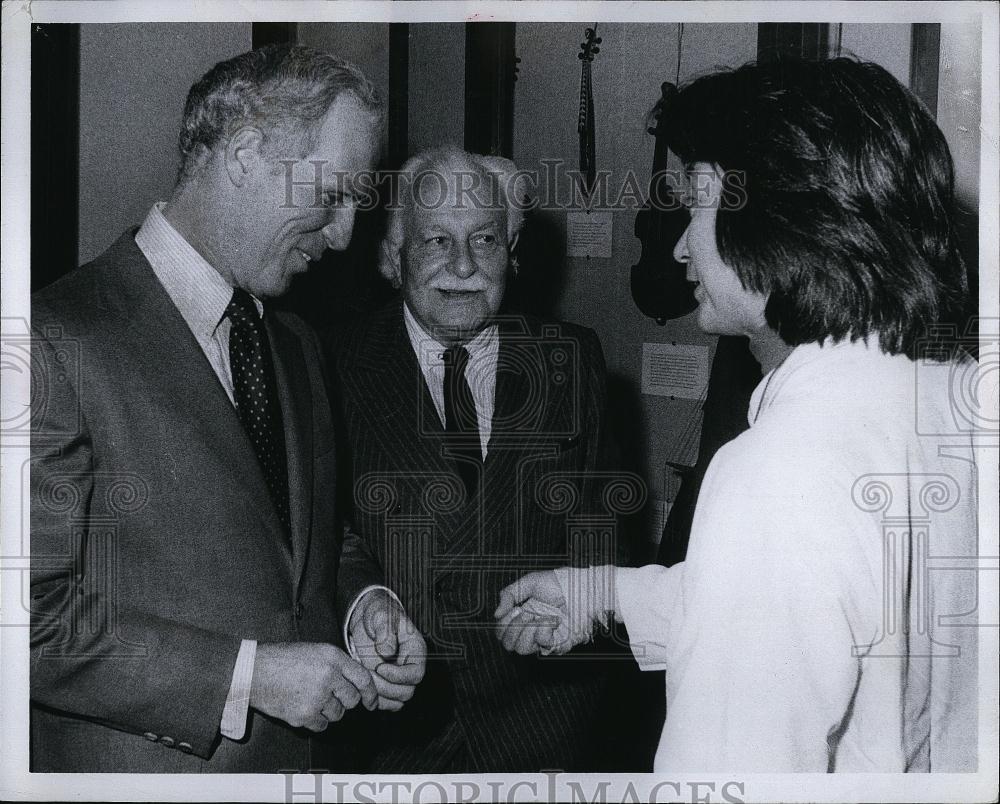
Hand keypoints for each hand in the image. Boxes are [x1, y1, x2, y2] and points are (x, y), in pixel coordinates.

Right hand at [250, 642, 376, 731]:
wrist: (254, 672)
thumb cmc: (283, 660)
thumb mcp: (316, 651)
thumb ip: (338, 665)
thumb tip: (358, 683)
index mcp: (333, 657)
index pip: (363, 679)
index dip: (371, 694)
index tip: (371, 702)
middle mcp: (328, 676)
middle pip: (352, 700)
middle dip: (344, 700)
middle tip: (327, 694)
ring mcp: (317, 696)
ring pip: (337, 714)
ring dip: (328, 710)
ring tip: (309, 697)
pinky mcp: (305, 714)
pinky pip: (322, 725)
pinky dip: (315, 720)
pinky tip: (302, 706)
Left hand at [348, 589, 426, 710]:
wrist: (366, 620)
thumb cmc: (378, 614)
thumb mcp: (381, 616)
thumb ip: (385, 632)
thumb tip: (387, 651)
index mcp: (416, 650)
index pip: (416, 674)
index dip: (398, 676)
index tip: (380, 667)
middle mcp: (410, 667)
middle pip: (406, 692)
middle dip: (385, 687)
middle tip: (368, 673)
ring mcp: (399, 678)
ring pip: (397, 701)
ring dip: (379, 695)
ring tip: (364, 678)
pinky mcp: (387, 684)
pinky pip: (387, 703)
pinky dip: (375, 700)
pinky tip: (364, 686)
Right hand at [494, 570, 567, 654]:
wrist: (579, 589)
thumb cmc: (557, 584)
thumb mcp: (529, 582)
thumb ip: (509, 595)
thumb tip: (496, 614)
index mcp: (520, 617)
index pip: (501, 632)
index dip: (503, 624)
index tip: (516, 608)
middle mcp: (529, 630)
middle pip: (507, 644)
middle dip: (513, 627)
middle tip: (525, 613)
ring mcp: (541, 638)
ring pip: (521, 648)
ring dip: (528, 630)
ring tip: (538, 616)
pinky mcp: (554, 644)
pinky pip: (541, 643)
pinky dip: (544, 629)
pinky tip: (552, 620)